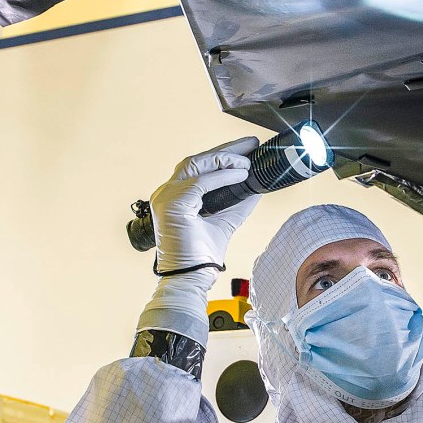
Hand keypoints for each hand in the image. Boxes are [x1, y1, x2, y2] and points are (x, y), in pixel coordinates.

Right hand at [150, 136, 261, 272]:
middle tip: (251, 143)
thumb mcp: (224, 222)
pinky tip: (241, 174)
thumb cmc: (201, 256)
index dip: (222, 154)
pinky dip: (223, 176)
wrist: (190, 279)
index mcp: (175, 196)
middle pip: (198, 160)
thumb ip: (237, 204)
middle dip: (226, 149)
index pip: (198, 166)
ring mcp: (166, 197)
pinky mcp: (173, 204)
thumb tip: (256, 187)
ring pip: (197, 164)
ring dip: (225, 159)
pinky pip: (201, 182)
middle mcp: (166, 193)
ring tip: (248, 161)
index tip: (246, 150)